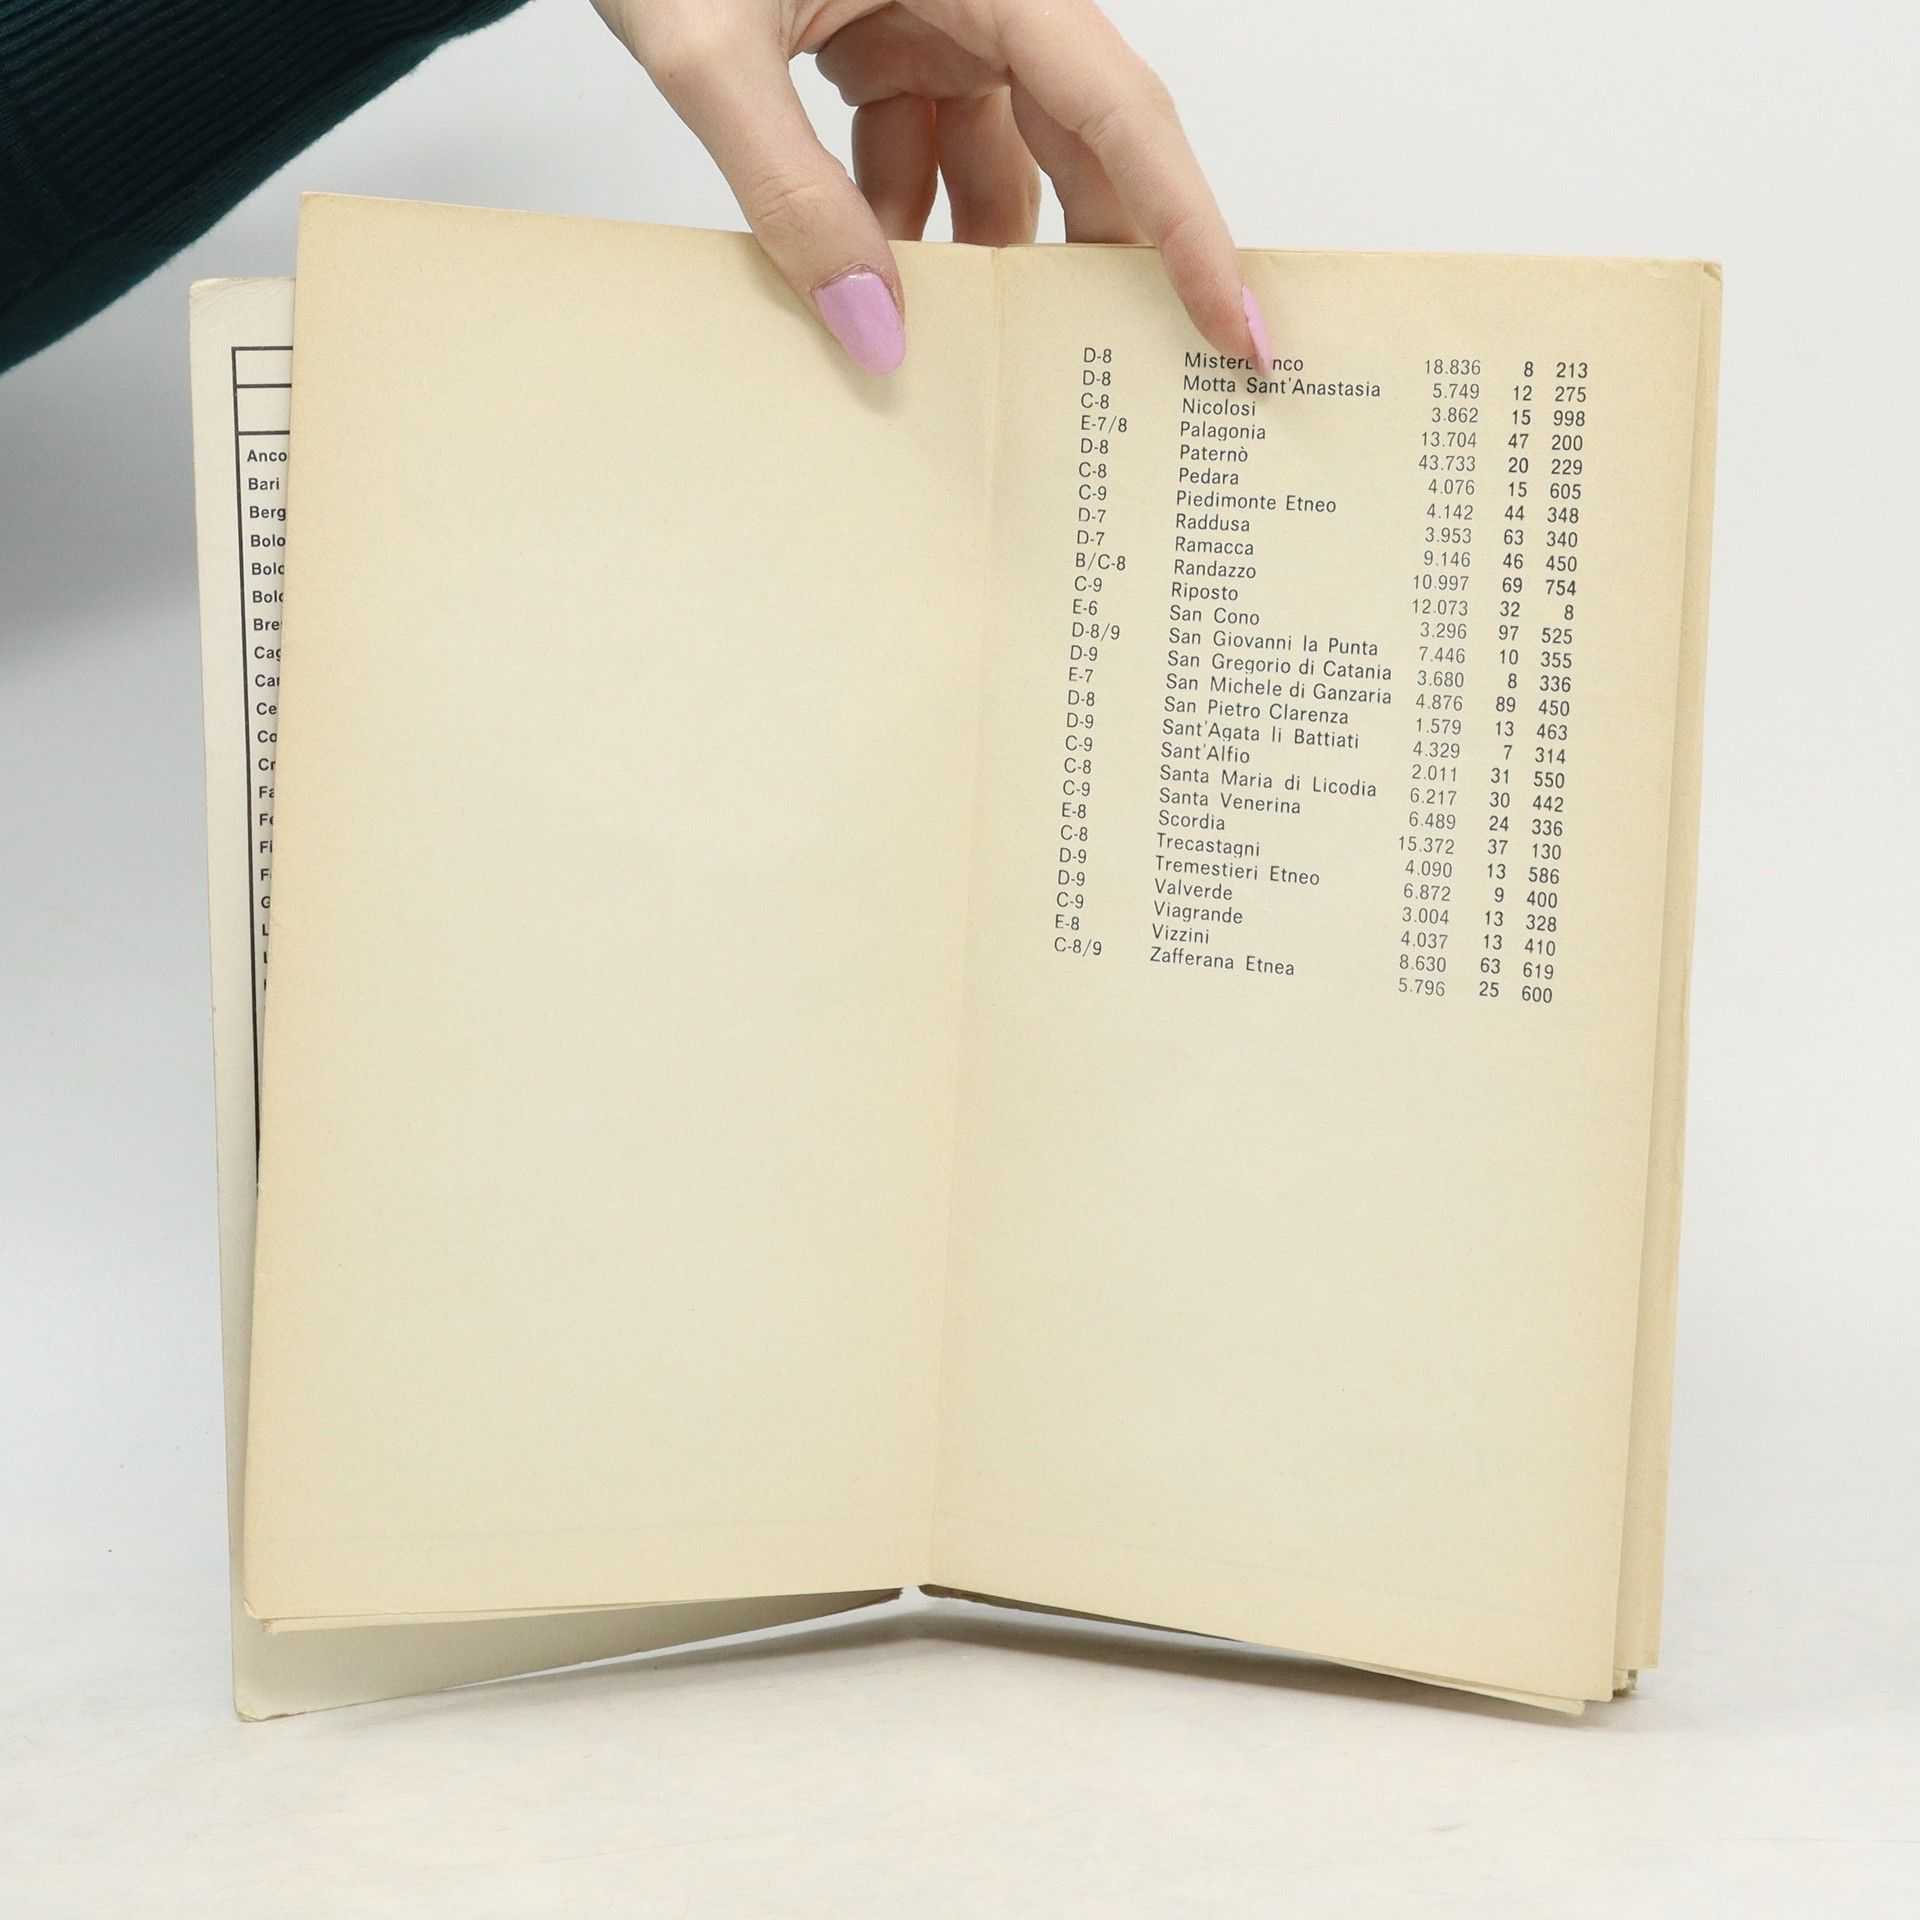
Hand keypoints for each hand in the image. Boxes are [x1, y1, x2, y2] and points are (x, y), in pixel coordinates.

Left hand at [587, 0, 1270, 373]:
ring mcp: (938, 17)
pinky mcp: (891, 41)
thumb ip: (790, 196)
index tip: (1233, 323)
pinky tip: (871, 291)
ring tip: (965, 360)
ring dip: (975, 260)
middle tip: (1116, 379)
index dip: (1186, 224)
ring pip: (1001, 162)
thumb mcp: (712, 51)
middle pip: (1082, 146)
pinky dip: (902, 227)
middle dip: (1091, 263)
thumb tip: (874, 336)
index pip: (1120, 110)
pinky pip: (928, 154)